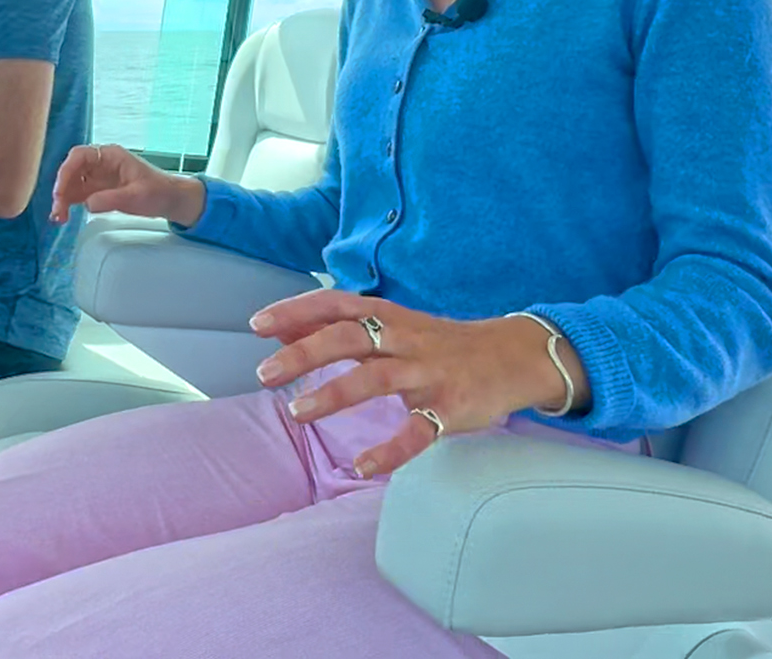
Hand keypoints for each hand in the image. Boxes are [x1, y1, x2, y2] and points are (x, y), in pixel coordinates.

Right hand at [50, 143, 204, 223]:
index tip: (61, 190)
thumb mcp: (137, 196)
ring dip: (62, 199)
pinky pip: (77, 195)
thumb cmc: (158, 191)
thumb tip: (87, 204)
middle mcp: (100, 164)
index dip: (67, 171)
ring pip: (71, 184)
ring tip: (59, 218)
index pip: (80, 156)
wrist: (170, 200)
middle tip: (59, 209)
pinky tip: (63, 216)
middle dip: (62, 189)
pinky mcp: (97, 191)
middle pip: (72, 170)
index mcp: (110, 156)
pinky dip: (68, 204)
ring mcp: (97, 177)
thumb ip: (112, 199)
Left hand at [250, 289, 583, 477]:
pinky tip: (362, 467)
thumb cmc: (438, 342)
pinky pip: (418, 431)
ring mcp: (427, 373)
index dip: (296, 312)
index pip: (335, 304)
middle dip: (304, 353)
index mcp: (387, 317)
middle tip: (264, 373)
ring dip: (334, 394)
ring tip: (297, 412)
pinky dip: (390, 451)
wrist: (513, 356)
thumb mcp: (390, 325)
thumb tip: (281, 330)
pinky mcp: (449, 408)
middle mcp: (404, 340)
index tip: (257, 324)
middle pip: (348, 338)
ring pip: (376, 378)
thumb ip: (338, 327)